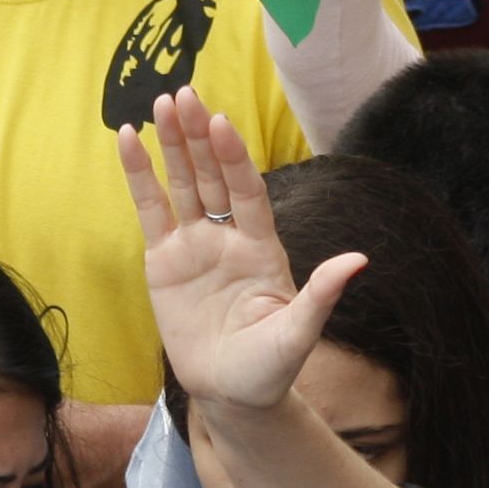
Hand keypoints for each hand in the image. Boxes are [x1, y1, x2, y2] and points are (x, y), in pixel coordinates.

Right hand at [118, 88, 361, 412]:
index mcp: (263, 247)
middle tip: (184, 93)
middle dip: (200, 136)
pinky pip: (150, 211)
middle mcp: (229, 237)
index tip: (222, 122)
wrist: (232, 393)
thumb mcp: (297, 334)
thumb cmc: (270, 366)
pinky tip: (128, 138)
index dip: (234, 158)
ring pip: (183, 184)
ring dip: (173, 144)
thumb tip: (360, 260)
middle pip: (213, 176)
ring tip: (162, 102)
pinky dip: (139, 175)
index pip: (247, 191)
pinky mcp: (164, 261)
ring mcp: (195, 245)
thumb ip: (321, 295)